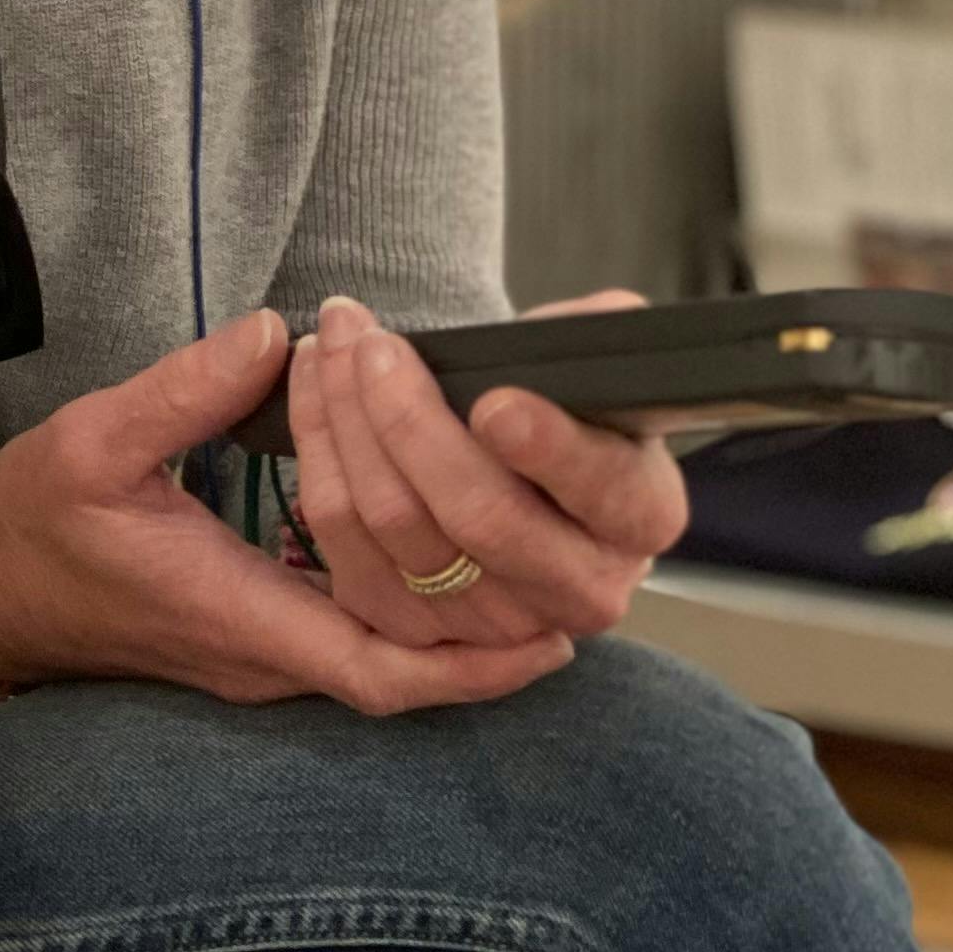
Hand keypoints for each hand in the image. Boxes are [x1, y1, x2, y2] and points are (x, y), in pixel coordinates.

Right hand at [0, 308, 574, 715]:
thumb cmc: (35, 524)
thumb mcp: (95, 441)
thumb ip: (186, 389)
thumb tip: (272, 334)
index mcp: (233, 615)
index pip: (379, 668)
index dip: (475, 667)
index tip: (553, 639)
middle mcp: (260, 657)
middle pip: (406, 674)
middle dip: (492, 640)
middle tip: (575, 587)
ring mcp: (258, 659)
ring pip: (385, 663)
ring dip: (457, 628)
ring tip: (534, 570)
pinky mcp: (252, 643)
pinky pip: (354, 644)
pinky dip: (411, 615)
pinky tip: (449, 565)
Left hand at [288, 289, 687, 653]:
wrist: (519, 473)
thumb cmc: (559, 409)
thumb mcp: (595, 370)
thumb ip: (598, 342)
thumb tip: (602, 318)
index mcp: (642, 516)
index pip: (601, 487)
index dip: (548, 449)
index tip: (494, 403)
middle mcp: (582, 588)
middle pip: (482, 515)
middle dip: (411, 419)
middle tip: (371, 343)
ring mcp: (498, 623)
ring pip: (398, 525)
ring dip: (347, 422)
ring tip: (331, 345)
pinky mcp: (414, 633)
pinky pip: (343, 542)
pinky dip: (318, 454)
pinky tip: (311, 391)